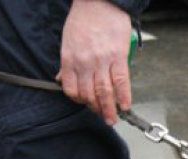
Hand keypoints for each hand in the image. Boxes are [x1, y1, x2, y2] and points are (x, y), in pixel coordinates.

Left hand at [57, 0, 132, 124]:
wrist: (99, 2)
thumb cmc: (83, 19)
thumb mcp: (68, 41)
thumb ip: (67, 63)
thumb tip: (62, 79)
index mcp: (70, 59)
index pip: (71, 88)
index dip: (79, 101)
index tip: (86, 105)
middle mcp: (84, 62)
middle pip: (89, 94)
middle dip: (96, 110)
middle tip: (104, 118)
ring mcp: (102, 60)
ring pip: (104, 91)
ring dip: (109, 109)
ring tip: (113, 119)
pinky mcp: (118, 56)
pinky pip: (121, 81)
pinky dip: (124, 96)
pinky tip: (125, 105)